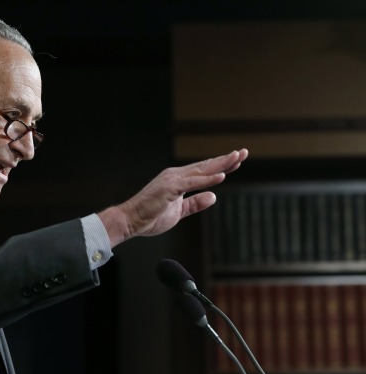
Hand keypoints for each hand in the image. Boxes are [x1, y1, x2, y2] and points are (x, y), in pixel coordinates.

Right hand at [98, 148, 247, 246]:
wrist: (130, 220)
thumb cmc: (150, 217)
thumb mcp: (179, 212)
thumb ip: (195, 203)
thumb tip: (213, 196)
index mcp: (178, 181)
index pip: (204, 171)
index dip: (221, 166)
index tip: (237, 161)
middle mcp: (176, 176)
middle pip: (206, 166)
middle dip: (226, 160)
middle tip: (244, 152)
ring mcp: (172, 180)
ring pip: (202, 170)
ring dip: (221, 164)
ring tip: (238, 157)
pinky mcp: (170, 188)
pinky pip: (193, 183)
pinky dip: (208, 179)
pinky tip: (222, 176)